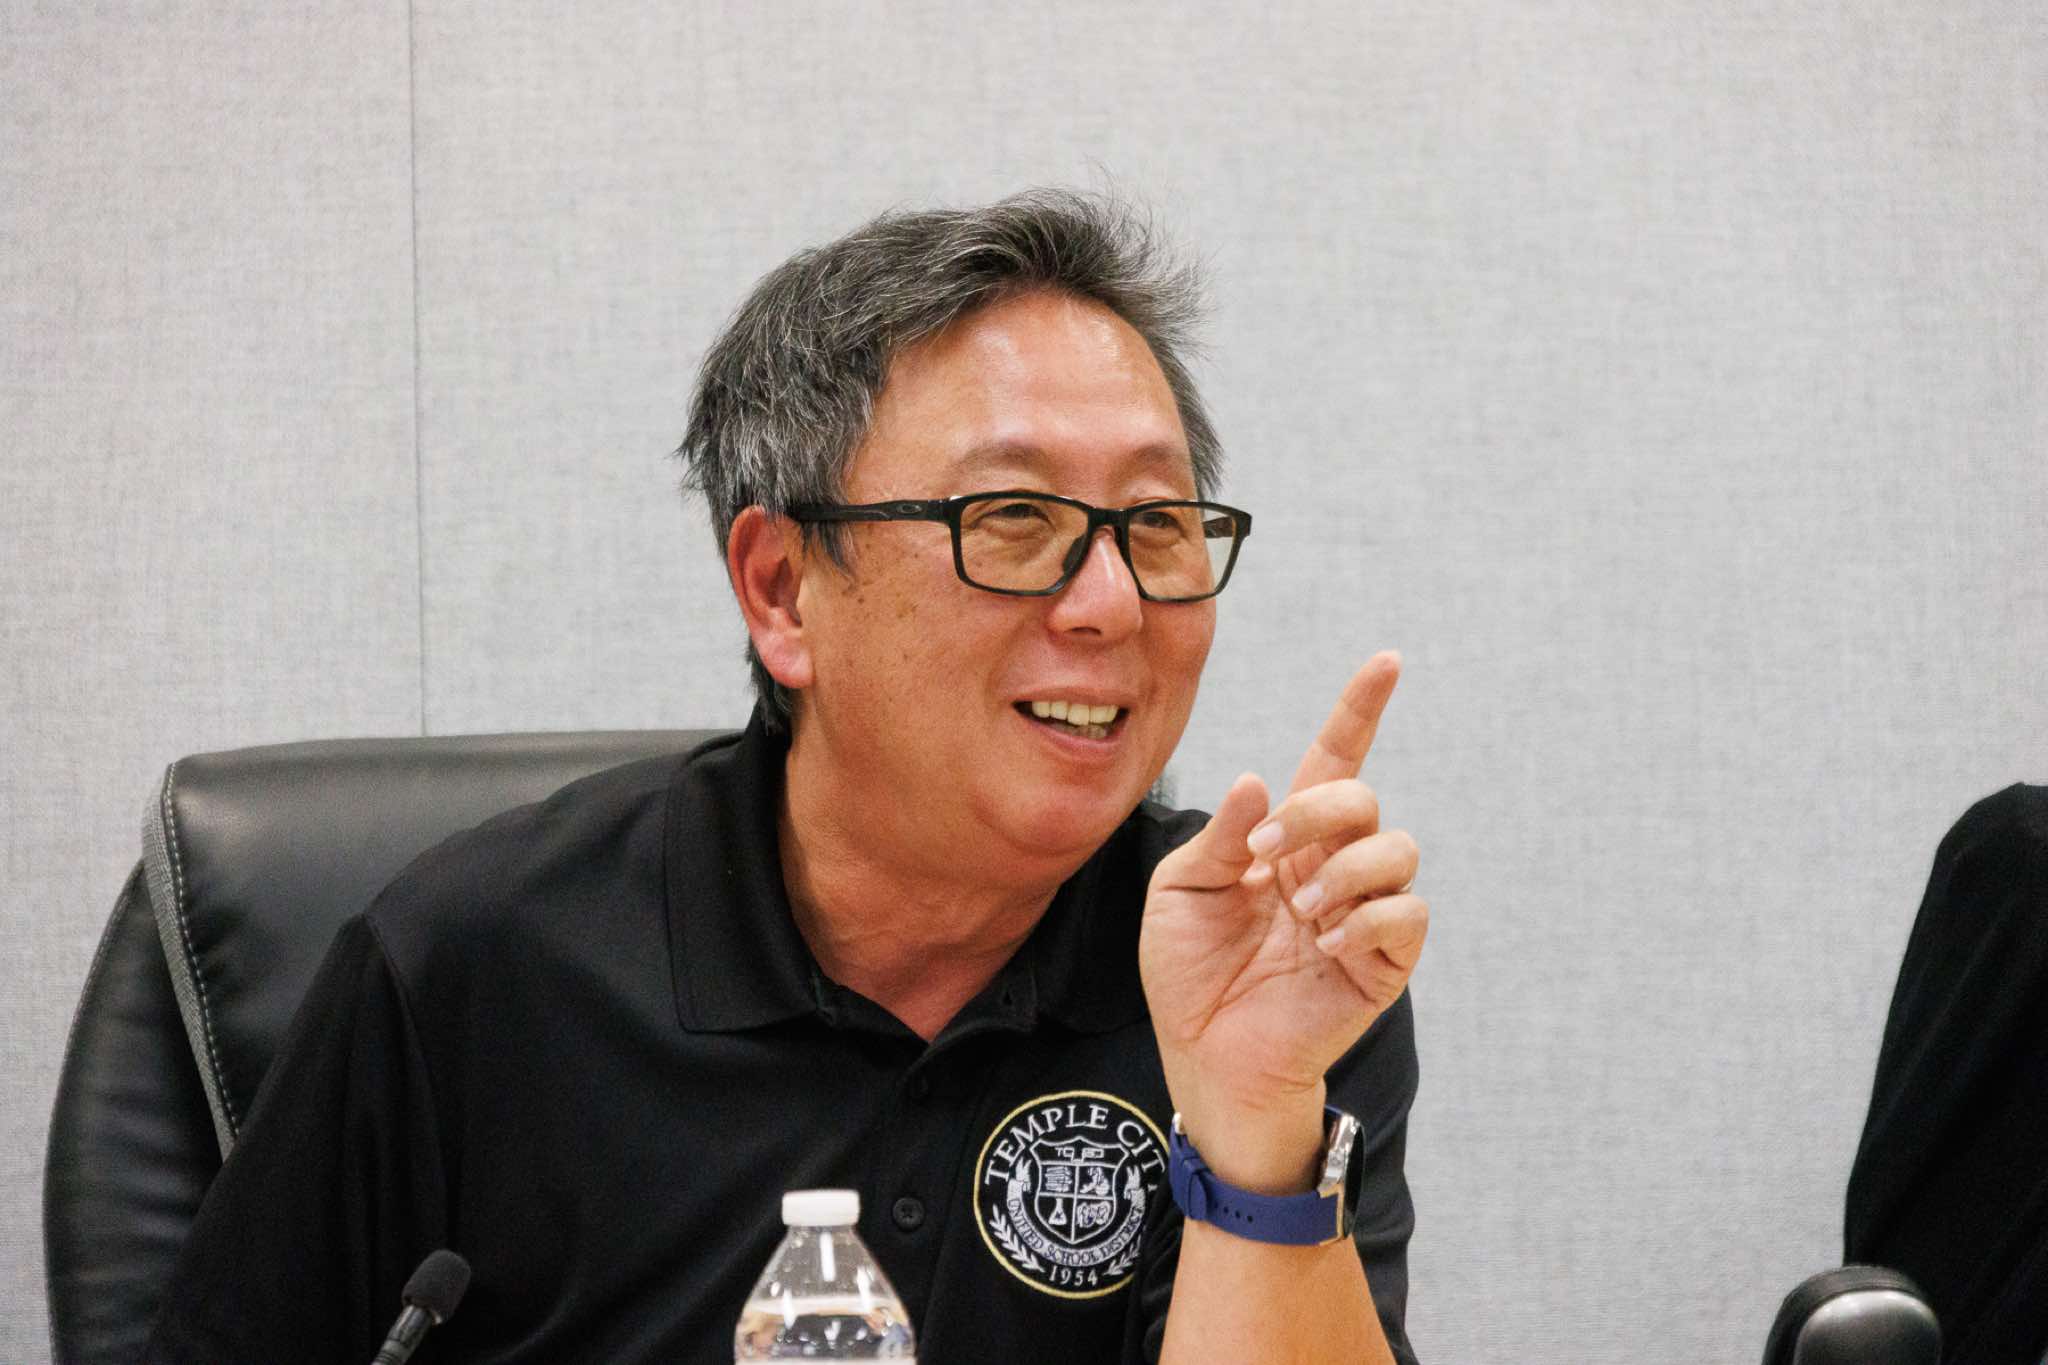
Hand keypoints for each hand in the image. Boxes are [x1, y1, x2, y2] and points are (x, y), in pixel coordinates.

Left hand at [1138, 651, 1426, 1188]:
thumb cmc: (1189, 973)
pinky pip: (1408, 914)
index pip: (1333, 761)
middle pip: (1362, 799)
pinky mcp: (1384, 961)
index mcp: (1284, 839)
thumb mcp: (1180, 891)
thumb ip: (1218, 836)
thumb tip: (1257, 783)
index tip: (1387, 662)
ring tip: (1300, 911)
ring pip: (1397, 850)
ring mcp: (1363, 911)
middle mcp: (1331, 866)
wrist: (1204, 1055)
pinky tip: (1327, 939)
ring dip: (1344, 869)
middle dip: (1317, 813)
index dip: (1360, 710)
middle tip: (1266, 856)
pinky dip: (1369, 916)